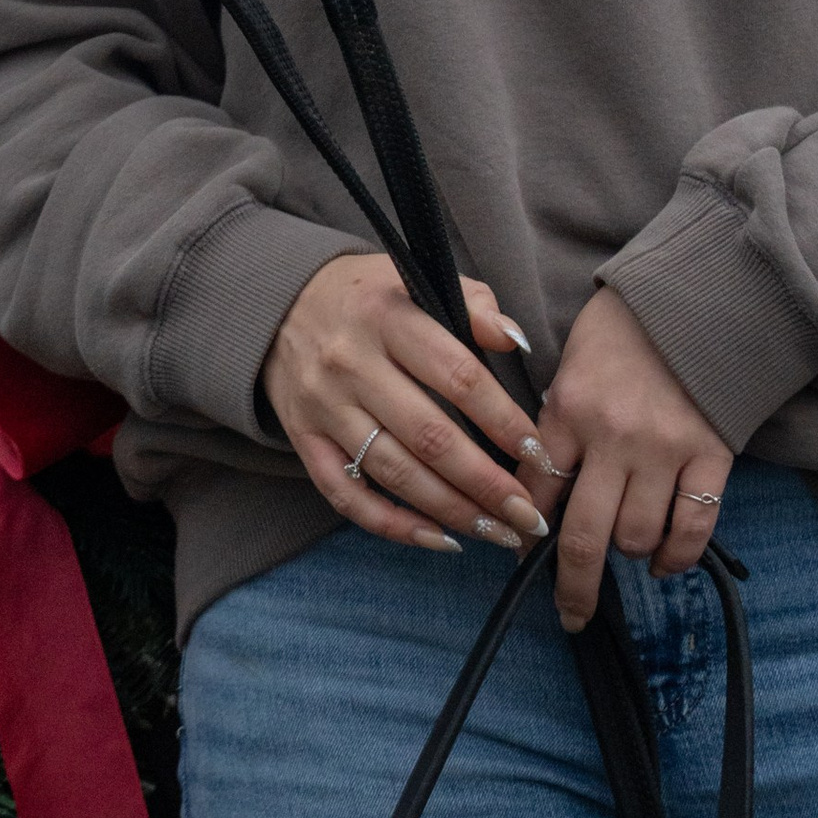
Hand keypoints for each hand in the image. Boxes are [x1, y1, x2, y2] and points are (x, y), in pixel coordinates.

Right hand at [260, 254, 552, 553]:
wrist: (278, 303)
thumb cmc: (366, 296)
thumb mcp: (415, 278)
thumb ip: (474, 303)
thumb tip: (516, 342)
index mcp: (387, 317)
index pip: (457, 375)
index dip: (503, 419)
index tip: (539, 453)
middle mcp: (352, 363)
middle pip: (429, 437)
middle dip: (487, 484)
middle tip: (529, 516)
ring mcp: (324, 406)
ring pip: (395, 473)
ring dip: (453, 511)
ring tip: (500, 533)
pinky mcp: (304, 440)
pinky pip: (347, 496)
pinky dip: (394, 526)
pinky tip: (440, 539)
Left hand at [536, 288, 731, 629]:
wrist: (694, 296)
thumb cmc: (621, 331)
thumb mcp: (569, 366)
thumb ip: (555, 423)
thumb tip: (538, 486)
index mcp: (567, 409)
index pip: (534, 490)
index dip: (525, 533)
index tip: (523, 556)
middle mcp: (611, 436)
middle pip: (583, 538)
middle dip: (573, 588)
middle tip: (572, 613)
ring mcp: (663, 450)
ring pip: (636, 538)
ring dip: (628, 555)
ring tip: (626, 545)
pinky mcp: (710, 456)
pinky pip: (691, 530)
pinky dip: (676, 557)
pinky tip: (664, 561)